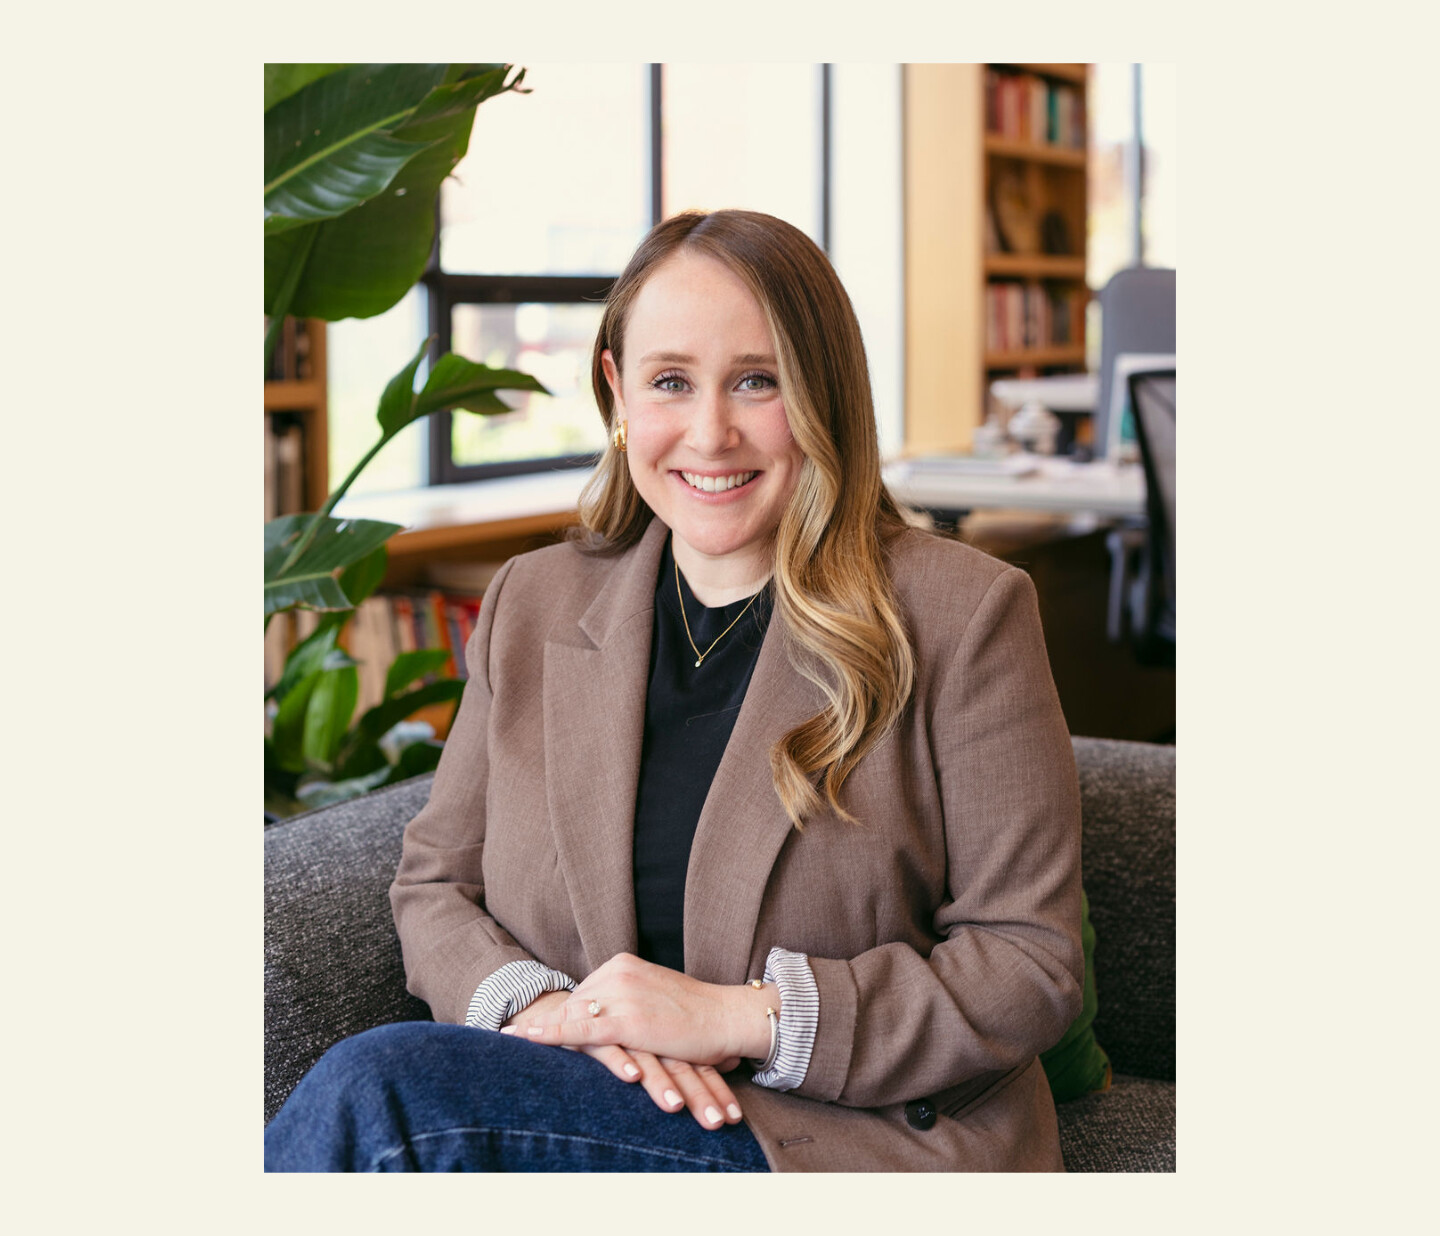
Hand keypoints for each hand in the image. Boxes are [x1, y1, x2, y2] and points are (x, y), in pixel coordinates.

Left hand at [503, 983, 745, 1130]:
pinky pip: (579, 1030)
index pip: (581, 992)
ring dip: (536, 1030)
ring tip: (505, 1039)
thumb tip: (606, 1017)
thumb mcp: (654, 998)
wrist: (725, 1017)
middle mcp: (617, 973)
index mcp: (622, 965)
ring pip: (569, 1016)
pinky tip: (524, 1039)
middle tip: (505, 1033)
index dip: (555, 1012)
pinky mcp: (627, 1020)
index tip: (524, 1021)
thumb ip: (627, 1001)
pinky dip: (548, 1035)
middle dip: (541, 1022)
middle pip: (571, 1003)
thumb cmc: (696, 1014)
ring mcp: (621, 995)